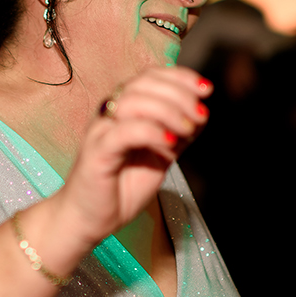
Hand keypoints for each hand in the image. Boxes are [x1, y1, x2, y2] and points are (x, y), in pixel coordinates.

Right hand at [54, 66, 211, 245]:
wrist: (89, 219)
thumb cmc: (120, 188)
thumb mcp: (160, 157)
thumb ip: (177, 135)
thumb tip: (201, 114)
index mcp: (123, 110)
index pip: (150, 77)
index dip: (179, 77)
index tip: (206, 89)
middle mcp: (109, 115)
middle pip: (142, 84)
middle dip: (179, 94)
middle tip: (200, 115)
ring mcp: (100, 131)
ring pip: (133, 102)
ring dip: (168, 111)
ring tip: (188, 130)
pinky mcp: (96, 152)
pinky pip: (123, 132)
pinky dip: (151, 132)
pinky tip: (171, 143)